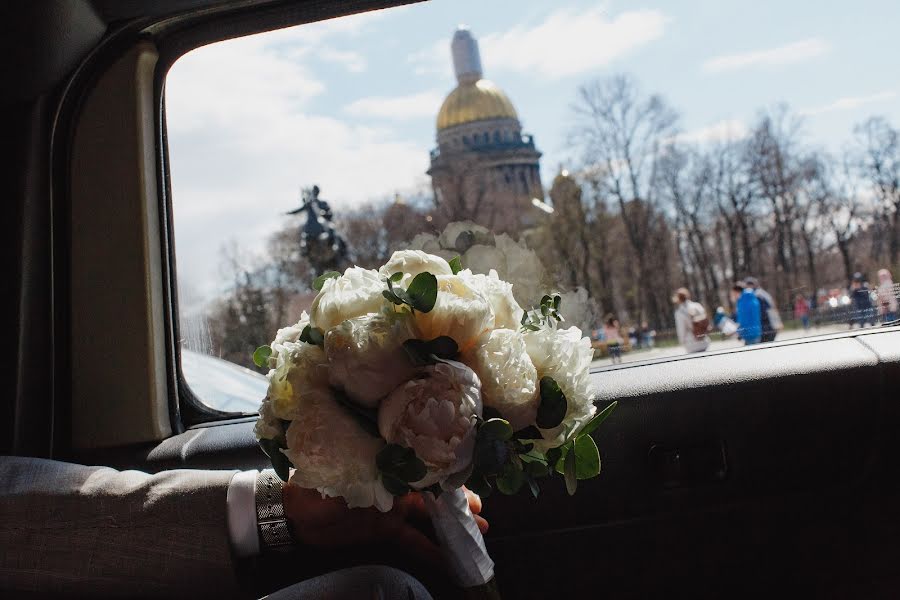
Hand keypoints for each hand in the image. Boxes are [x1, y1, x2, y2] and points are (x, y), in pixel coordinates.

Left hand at [281, 484, 487, 568]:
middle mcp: (395, 483)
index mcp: (386, 464)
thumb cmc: (314, 486)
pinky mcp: (386, 530)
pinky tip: (451, 563)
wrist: (291, 514)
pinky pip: (414, 541)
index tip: (468, 479)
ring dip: (453, 526)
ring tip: (480, 534)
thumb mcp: (341, 475)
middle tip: (483, 511)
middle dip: (459, 500)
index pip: (423, 465)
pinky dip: (432, 551)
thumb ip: (367, 474)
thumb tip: (393, 473)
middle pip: (434, 490)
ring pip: (431, 516)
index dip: (447, 472)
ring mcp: (393, 508)